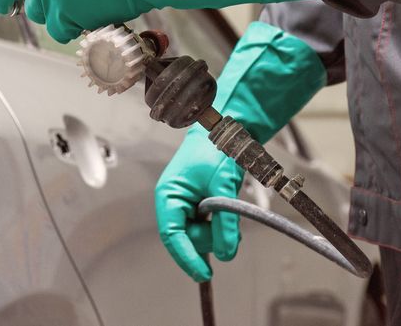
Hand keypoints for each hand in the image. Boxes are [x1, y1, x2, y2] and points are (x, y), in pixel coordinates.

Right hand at [155, 126, 243, 281]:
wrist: (229, 126)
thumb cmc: (218, 149)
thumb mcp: (223, 188)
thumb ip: (225, 223)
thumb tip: (226, 254)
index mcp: (169, 194)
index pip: (171, 235)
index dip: (186, 257)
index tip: (203, 275)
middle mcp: (173, 200)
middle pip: (187, 237)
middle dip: (209, 239)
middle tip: (231, 233)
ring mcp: (186, 201)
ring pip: (199, 232)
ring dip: (217, 230)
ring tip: (231, 214)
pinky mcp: (199, 201)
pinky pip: (207, 223)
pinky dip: (219, 224)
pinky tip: (228, 212)